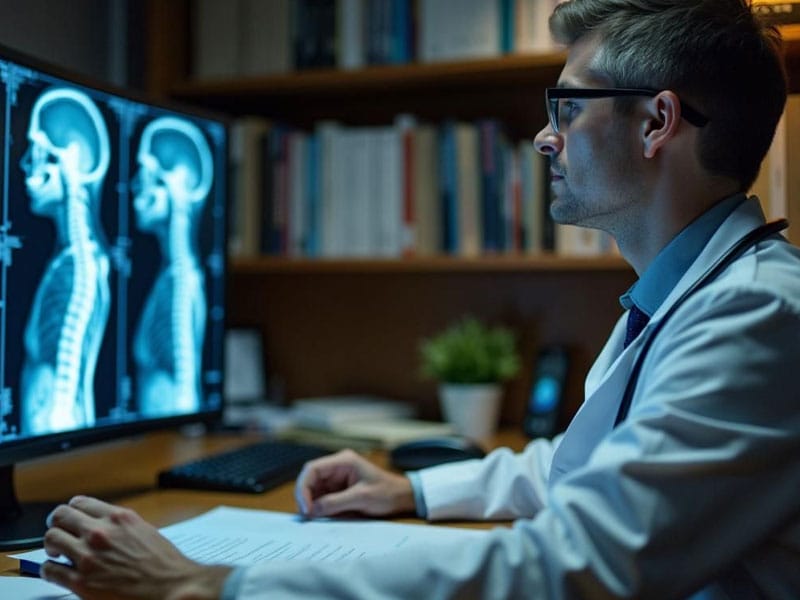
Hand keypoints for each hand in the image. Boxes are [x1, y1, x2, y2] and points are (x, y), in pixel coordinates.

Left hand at [41, 496, 231, 599]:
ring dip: (51, 545)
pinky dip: (49, 570)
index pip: (80, 503)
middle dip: (56, 524)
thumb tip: (102, 525)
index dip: (71, 510)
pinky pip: (50, 570)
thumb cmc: (163, 563)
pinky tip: (57, 571)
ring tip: (58, 553)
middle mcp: (100, 533)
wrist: (171, 586)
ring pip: (51, 539)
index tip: (70, 517)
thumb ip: (120, 525)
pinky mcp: (81, 582)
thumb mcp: (143, 530)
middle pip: (60, 517)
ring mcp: (88, 557)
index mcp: (118, 518)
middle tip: (58, 532)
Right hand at [295, 449, 415, 517]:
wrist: (403, 497)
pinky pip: (322, 496)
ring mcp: (337, 477)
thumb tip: (312, 510)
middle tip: (306, 516)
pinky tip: (319, 517)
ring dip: (310, 503)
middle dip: (305, 496)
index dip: (304, 488)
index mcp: (343, 461)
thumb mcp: (362, 498)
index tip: (306, 508)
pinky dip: (318, 507)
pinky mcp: (339, 489)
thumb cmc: (387, 493)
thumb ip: (335, 502)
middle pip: (310, 479)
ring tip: (312, 519)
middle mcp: (337, 467)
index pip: (312, 469)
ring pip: (314, 489)